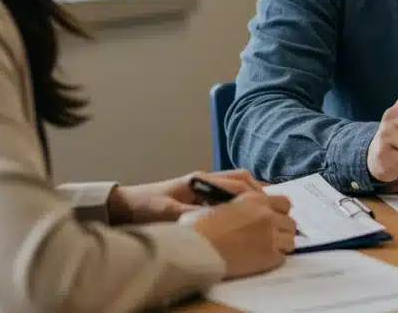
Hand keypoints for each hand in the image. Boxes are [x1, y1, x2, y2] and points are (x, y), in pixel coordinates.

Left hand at [108, 169, 261, 223]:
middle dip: (258, 190)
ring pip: (235, 184)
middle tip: (273, 206)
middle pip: (240, 178)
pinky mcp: (198, 194)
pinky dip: (239, 199)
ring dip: (251, 193)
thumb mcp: (166, 212)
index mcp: (199, 180)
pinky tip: (244, 213)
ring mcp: (201, 185)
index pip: (235, 182)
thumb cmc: (144, 205)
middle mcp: (204, 179)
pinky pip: (226, 192)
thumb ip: (190, 213)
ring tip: (264, 208)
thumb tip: (214, 219)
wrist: (125, 204)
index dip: (253, 193)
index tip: (267, 205)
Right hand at [191, 192, 295, 278]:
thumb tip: (245, 211)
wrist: (196, 249)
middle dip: (283, 230)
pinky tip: (261, 260)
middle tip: (272, 237)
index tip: (274, 219)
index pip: (285, 203)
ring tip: (268, 250)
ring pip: (290, 241)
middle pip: (290, 223)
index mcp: (255, 199)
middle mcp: (267, 215)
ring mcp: (270, 235)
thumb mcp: (221, 205)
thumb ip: (240, 205)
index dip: (280, 212)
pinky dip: (274, 259)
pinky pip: (282, 257)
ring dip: (281, 245)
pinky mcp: (269, 256)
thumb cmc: (200, 227)